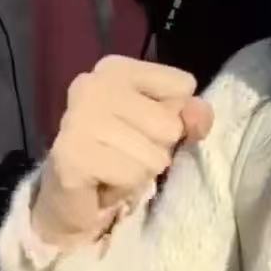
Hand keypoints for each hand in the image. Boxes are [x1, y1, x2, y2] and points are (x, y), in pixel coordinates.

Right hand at [32, 58, 213, 249]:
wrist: (73, 202)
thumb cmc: (122, 157)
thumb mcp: (166, 131)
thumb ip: (191, 117)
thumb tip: (198, 114)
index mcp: (115, 68)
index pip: (182, 86)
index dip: (174, 117)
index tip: (142, 129)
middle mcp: (92, 84)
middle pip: (170, 125)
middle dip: (157, 150)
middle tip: (125, 156)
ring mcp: (78, 118)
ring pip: (153, 156)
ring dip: (140, 173)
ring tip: (114, 170)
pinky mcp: (72, 155)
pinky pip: (132, 176)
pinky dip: (125, 189)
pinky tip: (103, 183)